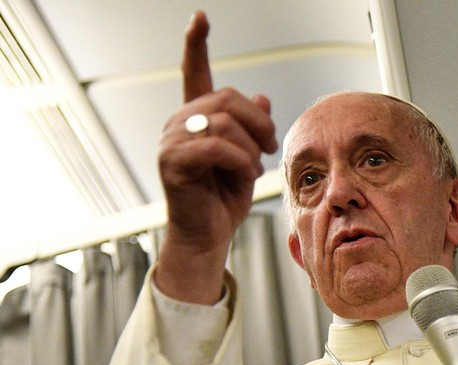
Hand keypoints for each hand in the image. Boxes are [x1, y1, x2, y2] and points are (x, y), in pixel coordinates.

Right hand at [155, 11, 277, 302]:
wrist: (209, 235)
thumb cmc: (223, 200)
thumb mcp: (247, 158)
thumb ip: (252, 128)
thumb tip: (261, 98)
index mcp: (197, 118)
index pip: (195, 72)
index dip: (197, 44)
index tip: (200, 18)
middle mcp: (179, 123)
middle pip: (228, 99)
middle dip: (259, 123)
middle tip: (270, 147)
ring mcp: (172, 141)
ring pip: (225, 123)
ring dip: (251, 147)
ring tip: (255, 167)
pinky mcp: (173, 162)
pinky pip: (216, 146)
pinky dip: (240, 160)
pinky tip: (246, 173)